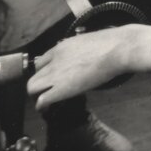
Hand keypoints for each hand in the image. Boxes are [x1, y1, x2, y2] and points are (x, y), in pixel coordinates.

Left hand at [29, 25, 150, 108]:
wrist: (118, 48)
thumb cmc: (111, 43)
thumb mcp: (87, 42)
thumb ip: (77, 51)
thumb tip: (80, 58)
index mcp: (60, 48)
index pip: (41, 61)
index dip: (45, 72)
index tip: (50, 78)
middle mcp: (54, 60)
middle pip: (33, 75)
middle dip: (38, 85)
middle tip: (46, 91)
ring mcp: (56, 74)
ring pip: (32, 87)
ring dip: (37, 95)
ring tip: (44, 101)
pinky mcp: (62, 88)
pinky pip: (43, 99)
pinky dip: (42, 105)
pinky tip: (46, 108)